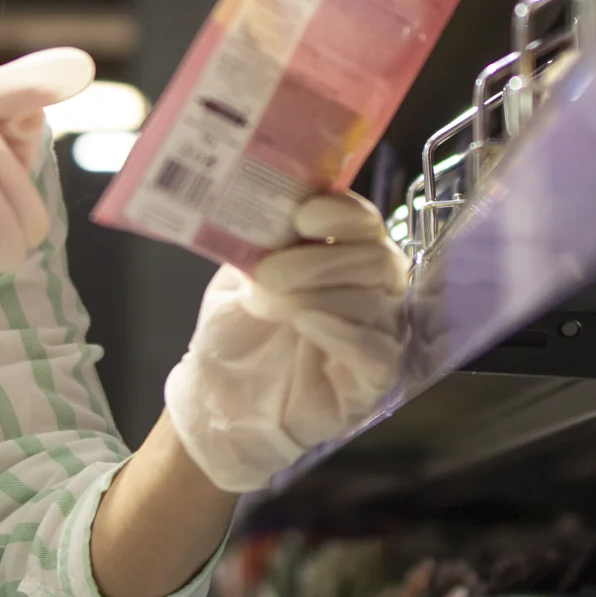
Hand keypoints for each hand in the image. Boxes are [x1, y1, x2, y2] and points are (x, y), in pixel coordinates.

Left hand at [164, 190, 405, 492]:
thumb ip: (266, 238)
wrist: (217, 397)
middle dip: (322, 259)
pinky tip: (306, 323)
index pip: (365, 222)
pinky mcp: (374, 381)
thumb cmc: (235, 330)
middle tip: (268, 271)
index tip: (302, 215)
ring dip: (318, 294)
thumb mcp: (242, 272)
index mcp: (345, 254)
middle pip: (377, 259)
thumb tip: (269, 199)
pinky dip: (343, 332)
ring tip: (269, 303)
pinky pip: (378, 352)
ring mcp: (378, 336)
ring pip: (376, 301)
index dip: (342, 213)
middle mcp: (372, 291)